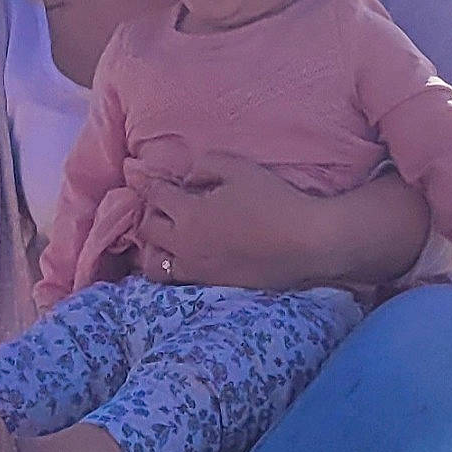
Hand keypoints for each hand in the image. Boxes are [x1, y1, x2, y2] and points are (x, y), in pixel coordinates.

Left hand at [135, 152, 323, 289]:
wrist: (306, 244)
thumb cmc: (275, 201)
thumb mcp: (240, 169)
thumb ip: (206, 166)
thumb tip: (188, 180)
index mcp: (189, 214)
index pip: (154, 196)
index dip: (147, 183)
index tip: (145, 177)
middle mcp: (185, 245)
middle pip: (147, 231)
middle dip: (149, 214)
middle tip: (162, 206)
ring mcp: (198, 269)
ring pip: (156, 265)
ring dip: (155, 248)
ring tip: (168, 238)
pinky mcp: (214, 284)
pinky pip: (179, 278)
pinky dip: (175, 265)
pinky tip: (191, 254)